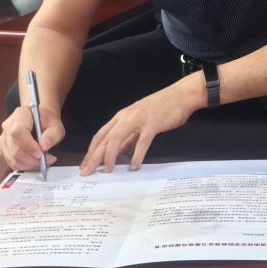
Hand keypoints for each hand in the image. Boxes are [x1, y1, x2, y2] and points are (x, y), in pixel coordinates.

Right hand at [0, 106, 62, 170]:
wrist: (40, 119)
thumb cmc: (46, 121)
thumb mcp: (56, 125)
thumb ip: (53, 134)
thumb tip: (44, 146)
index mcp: (20, 115)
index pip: (18, 132)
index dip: (28, 146)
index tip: (41, 153)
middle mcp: (8, 126)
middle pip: (14, 148)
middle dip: (31, 159)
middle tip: (47, 160)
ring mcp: (4, 138)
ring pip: (11, 158)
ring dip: (28, 164)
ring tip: (43, 161)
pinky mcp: (4, 149)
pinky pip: (11, 162)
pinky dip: (24, 166)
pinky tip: (35, 162)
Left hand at [79, 74, 203, 175]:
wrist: (181, 95)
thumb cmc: (161, 108)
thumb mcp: (140, 121)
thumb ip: (129, 137)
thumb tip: (118, 153)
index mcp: (122, 116)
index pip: (100, 135)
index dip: (91, 151)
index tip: (85, 165)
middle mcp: (126, 117)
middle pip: (105, 139)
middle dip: (94, 157)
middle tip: (87, 172)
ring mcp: (139, 120)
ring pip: (117, 139)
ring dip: (110, 156)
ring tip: (108, 170)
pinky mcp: (152, 124)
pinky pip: (142, 142)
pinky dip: (137, 155)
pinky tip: (134, 165)